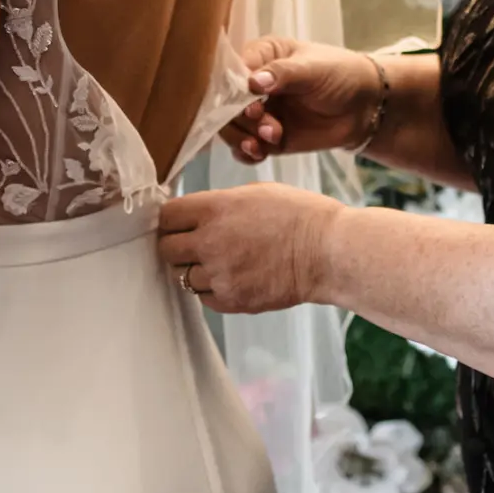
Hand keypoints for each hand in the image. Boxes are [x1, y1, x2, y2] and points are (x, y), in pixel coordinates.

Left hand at [157, 183, 340, 312]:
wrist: (327, 252)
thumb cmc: (300, 215)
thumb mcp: (256, 192)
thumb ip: (220, 204)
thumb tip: (198, 215)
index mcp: (215, 209)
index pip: (166, 216)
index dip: (171, 219)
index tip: (178, 222)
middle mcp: (210, 242)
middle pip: (166, 249)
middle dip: (177, 245)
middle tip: (194, 244)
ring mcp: (218, 274)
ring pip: (182, 276)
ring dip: (195, 269)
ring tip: (220, 262)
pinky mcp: (230, 300)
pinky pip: (203, 297)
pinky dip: (212, 289)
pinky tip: (233, 277)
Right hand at [220, 39, 383, 163]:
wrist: (365, 106)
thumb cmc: (339, 74)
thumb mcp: (313, 68)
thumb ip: (283, 74)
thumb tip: (252, 82)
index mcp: (260, 57)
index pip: (231, 71)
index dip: (233, 88)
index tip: (249, 100)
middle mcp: (253, 86)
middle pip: (225, 104)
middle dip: (240, 117)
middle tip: (264, 121)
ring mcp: (259, 113)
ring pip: (232, 128)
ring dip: (244, 136)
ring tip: (270, 137)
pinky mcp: (267, 138)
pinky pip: (246, 149)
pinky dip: (248, 153)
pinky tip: (260, 153)